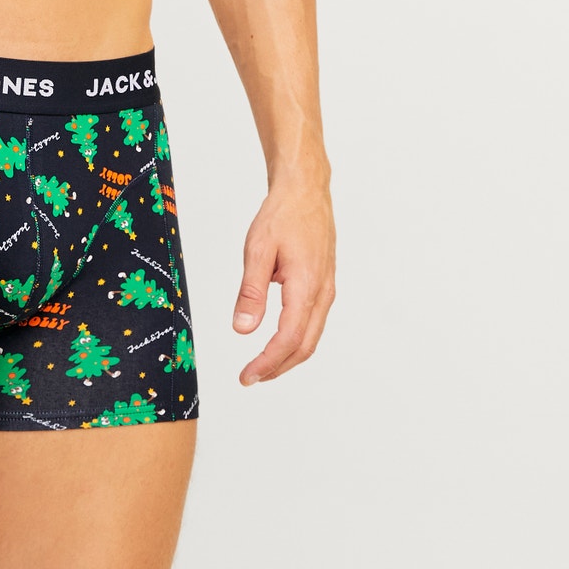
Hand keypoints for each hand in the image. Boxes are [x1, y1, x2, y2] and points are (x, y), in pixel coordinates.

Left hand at [232, 177, 335, 384]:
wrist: (305, 191)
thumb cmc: (282, 215)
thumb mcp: (257, 249)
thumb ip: (250, 291)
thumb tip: (242, 329)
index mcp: (306, 286)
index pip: (289, 338)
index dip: (268, 362)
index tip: (247, 376)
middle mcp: (322, 293)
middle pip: (304, 346)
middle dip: (277, 367)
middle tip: (250, 378)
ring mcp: (327, 290)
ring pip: (311, 337)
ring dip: (287, 356)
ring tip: (261, 366)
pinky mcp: (324, 285)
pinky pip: (313, 323)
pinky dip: (296, 340)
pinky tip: (278, 341)